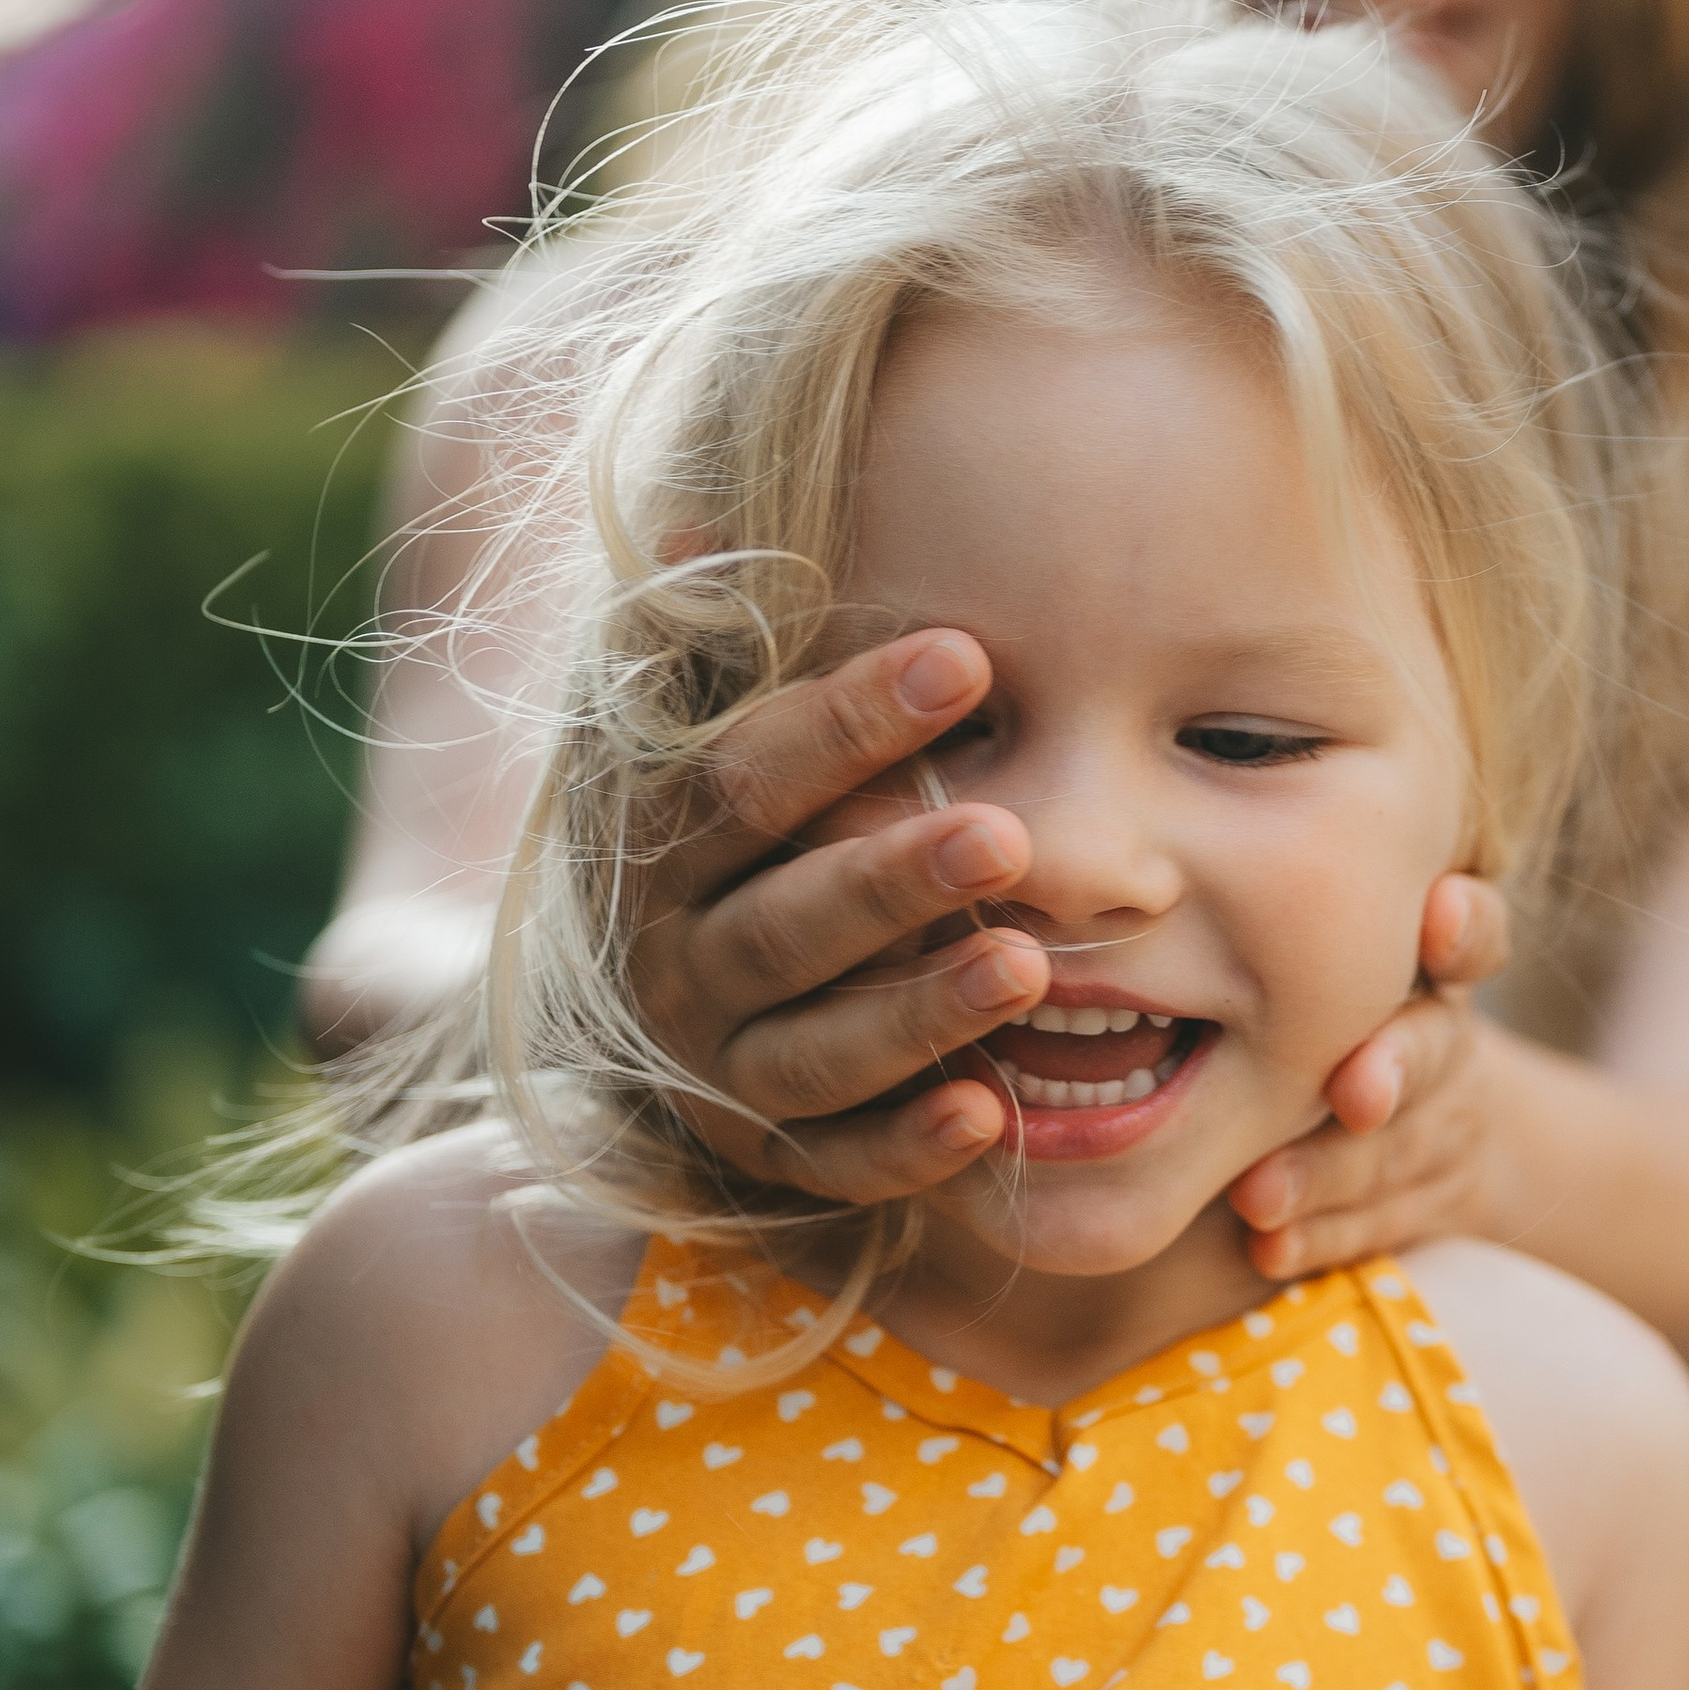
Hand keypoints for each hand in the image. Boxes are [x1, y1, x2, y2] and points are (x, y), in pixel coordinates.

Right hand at [628, 628, 1048, 1200]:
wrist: (659, 1020)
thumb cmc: (728, 843)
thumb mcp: (698, 739)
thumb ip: (707, 652)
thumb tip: (691, 527)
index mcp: (658, 848)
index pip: (744, 778)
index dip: (847, 721)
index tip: (966, 658)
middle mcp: (678, 964)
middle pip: (784, 924)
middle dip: (891, 879)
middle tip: (1005, 835)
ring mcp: (723, 1070)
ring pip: (814, 1052)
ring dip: (920, 1012)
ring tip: (1030, 970)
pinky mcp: (773, 1158)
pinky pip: (839, 1162)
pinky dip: (908, 1147)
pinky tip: (988, 1116)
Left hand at [1226, 873, 1507, 1279]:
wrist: (1432, 1130)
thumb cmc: (1329, 1012)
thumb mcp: (1323, 956)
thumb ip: (1260, 924)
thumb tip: (1131, 881)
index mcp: (1427, 966)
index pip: (1471, 932)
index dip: (1464, 928)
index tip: (1438, 912)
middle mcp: (1446, 1040)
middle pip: (1437, 1049)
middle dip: (1398, 1069)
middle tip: (1354, 1092)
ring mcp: (1446, 1127)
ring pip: (1403, 1149)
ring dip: (1330, 1172)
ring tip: (1260, 1195)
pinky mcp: (1437, 1203)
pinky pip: (1384, 1223)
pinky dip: (1324, 1235)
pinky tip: (1269, 1248)